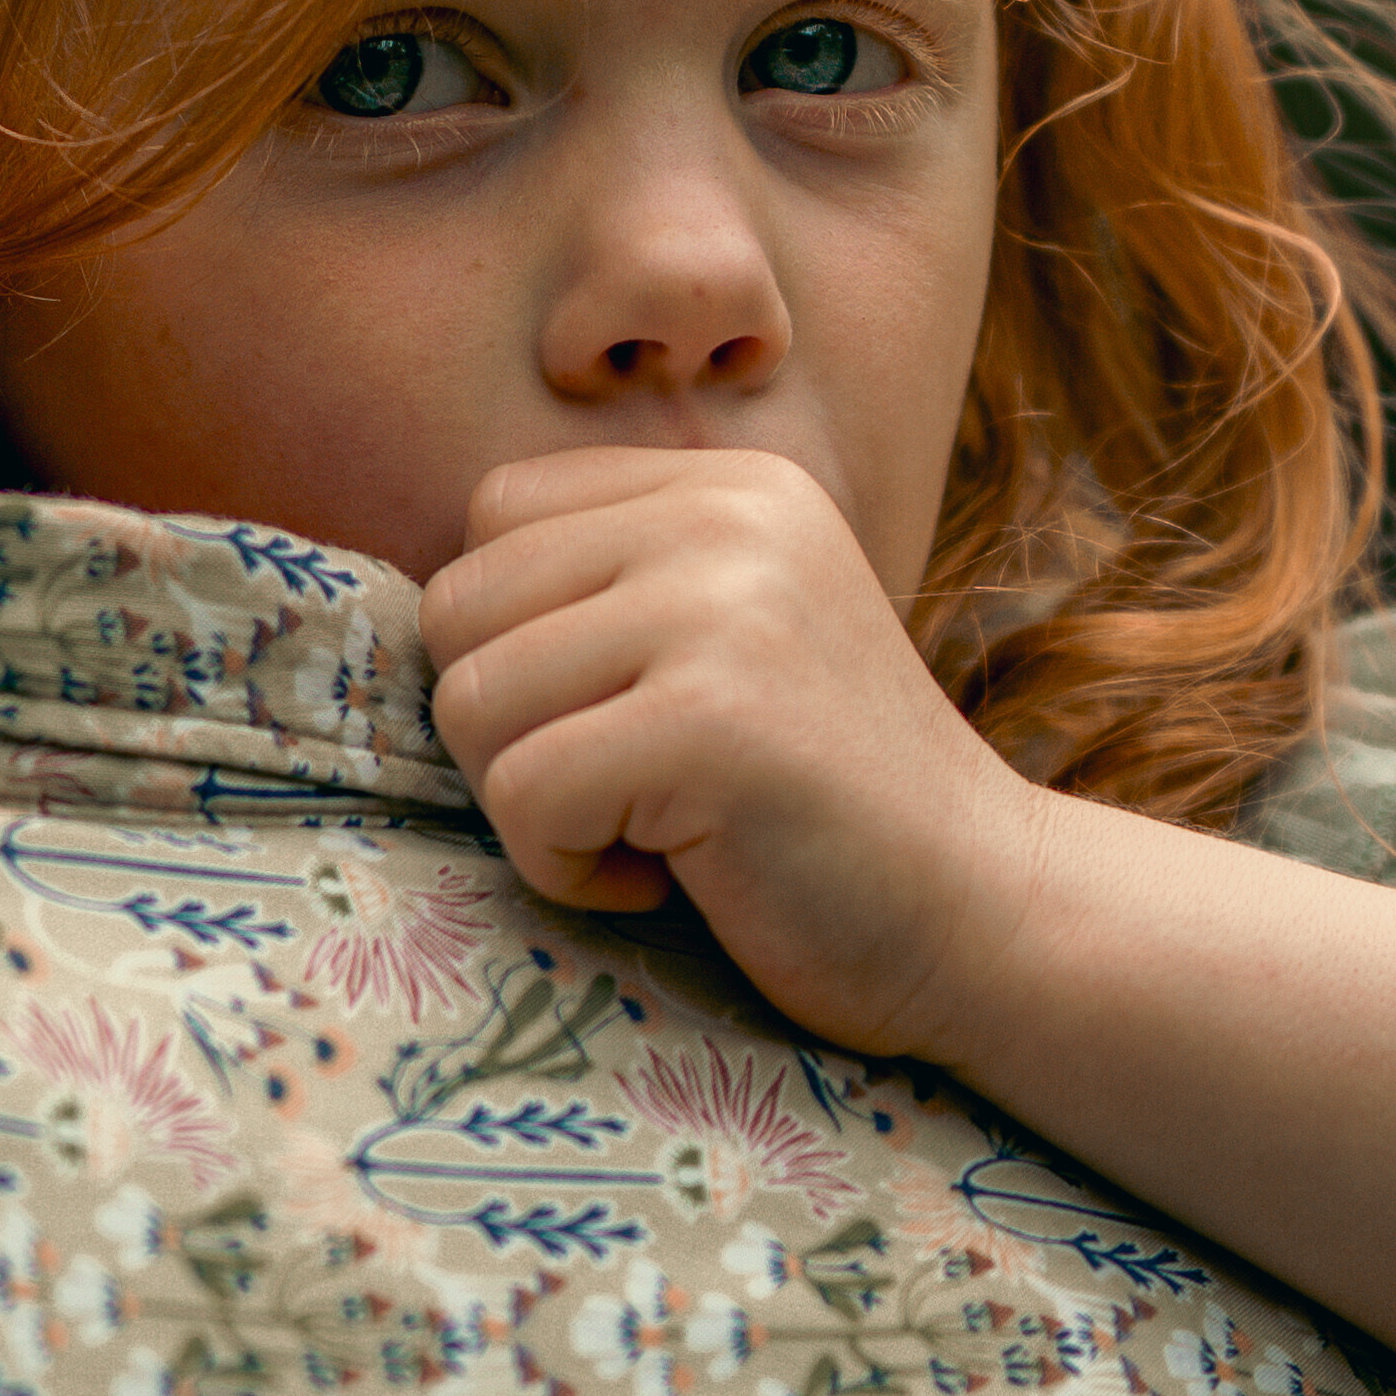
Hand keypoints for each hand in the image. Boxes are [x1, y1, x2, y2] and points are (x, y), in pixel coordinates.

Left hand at [417, 446, 1056, 1061]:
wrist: (987, 912)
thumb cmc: (822, 804)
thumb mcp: (728, 635)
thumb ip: (606, 584)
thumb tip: (407, 603)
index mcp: (726, 483)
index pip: (492, 514)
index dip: (519, 642)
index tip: (625, 716)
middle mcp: (724, 517)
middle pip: (458, 608)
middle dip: (512, 729)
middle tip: (634, 789)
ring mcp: (721, 611)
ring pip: (471, 703)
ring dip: (536, 805)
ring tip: (658, 830)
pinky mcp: (710, 722)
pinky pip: (519, 794)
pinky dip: (567, 869)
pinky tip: (673, 876)